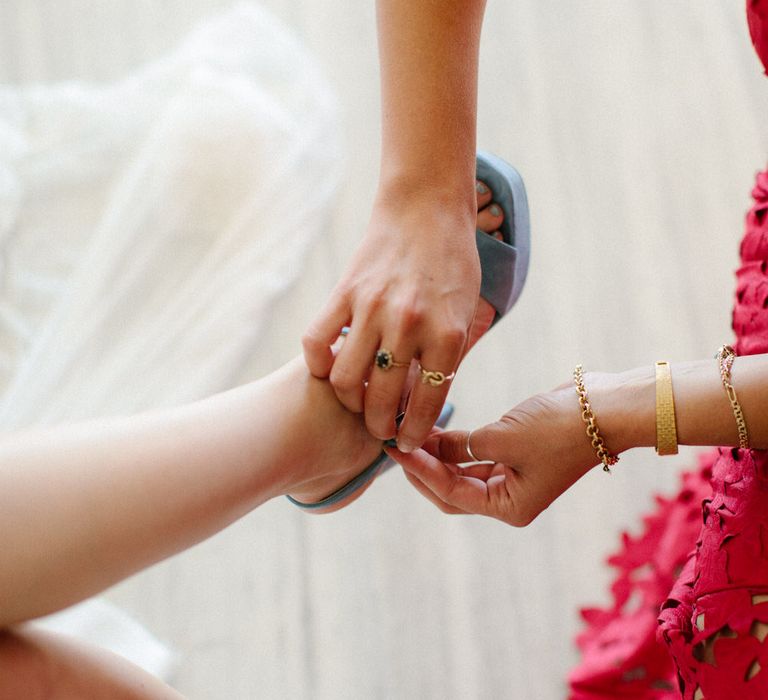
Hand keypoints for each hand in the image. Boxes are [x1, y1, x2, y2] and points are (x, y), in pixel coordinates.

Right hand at [302, 190, 478, 451]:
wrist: (426, 209)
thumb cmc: (453, 264)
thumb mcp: (466, 313)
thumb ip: (446, 356)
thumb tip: (422, 402)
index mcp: (446, 333)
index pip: (425, 403)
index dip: (413, 432)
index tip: (406, 443)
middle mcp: (408, 324)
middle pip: (380, 400)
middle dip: (378, 426)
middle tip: (379, 428)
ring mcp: (372, 308)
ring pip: (345, 380)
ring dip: (349, 402)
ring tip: (357, 402)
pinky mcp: (344, 292)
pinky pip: (316, 342)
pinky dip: (318, 365)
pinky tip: (329, 370)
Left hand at [389, 373, 635, 525]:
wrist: (605, 407)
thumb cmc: (559, 427)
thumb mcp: (503, 438)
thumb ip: (460, 446)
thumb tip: (429, 447)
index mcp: (509, 507)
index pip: (450, 493)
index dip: (419, 470)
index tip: (394, 448)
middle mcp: (508, 498)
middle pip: (451, 489)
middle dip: (422, 468)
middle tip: (395, 443)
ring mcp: (512, 477)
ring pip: (460, 472)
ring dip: (435, 454)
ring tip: (408, 431)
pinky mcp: (514, 454)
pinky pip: (473, 455)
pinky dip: (453, 445)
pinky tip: (432, 428)